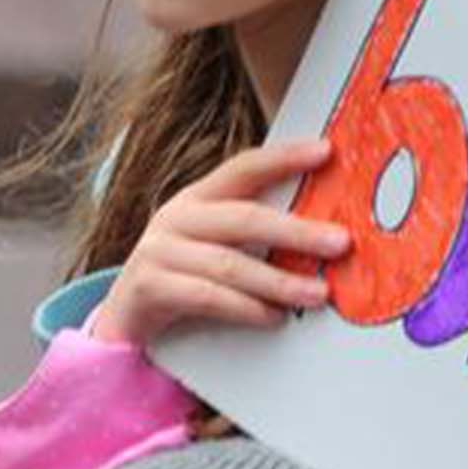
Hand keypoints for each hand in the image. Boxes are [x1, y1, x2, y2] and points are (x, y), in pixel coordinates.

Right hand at [90, 138, 352, 342]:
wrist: (126, 317)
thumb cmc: (186, 277)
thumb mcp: (218, 247)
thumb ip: (258, 237)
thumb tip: (327, 239)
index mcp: (199, 198)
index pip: (245, 168)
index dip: (285, 158)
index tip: (327, 151)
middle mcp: (177, 216)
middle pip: (245, 218)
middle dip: (297, 231)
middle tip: (340, 242)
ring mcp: (159, 250)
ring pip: (229, 263)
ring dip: (279, 281)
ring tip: (318, 293)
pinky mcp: (148, 286)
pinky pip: (206, 296)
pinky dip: (245, 308)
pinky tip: (273, 317)